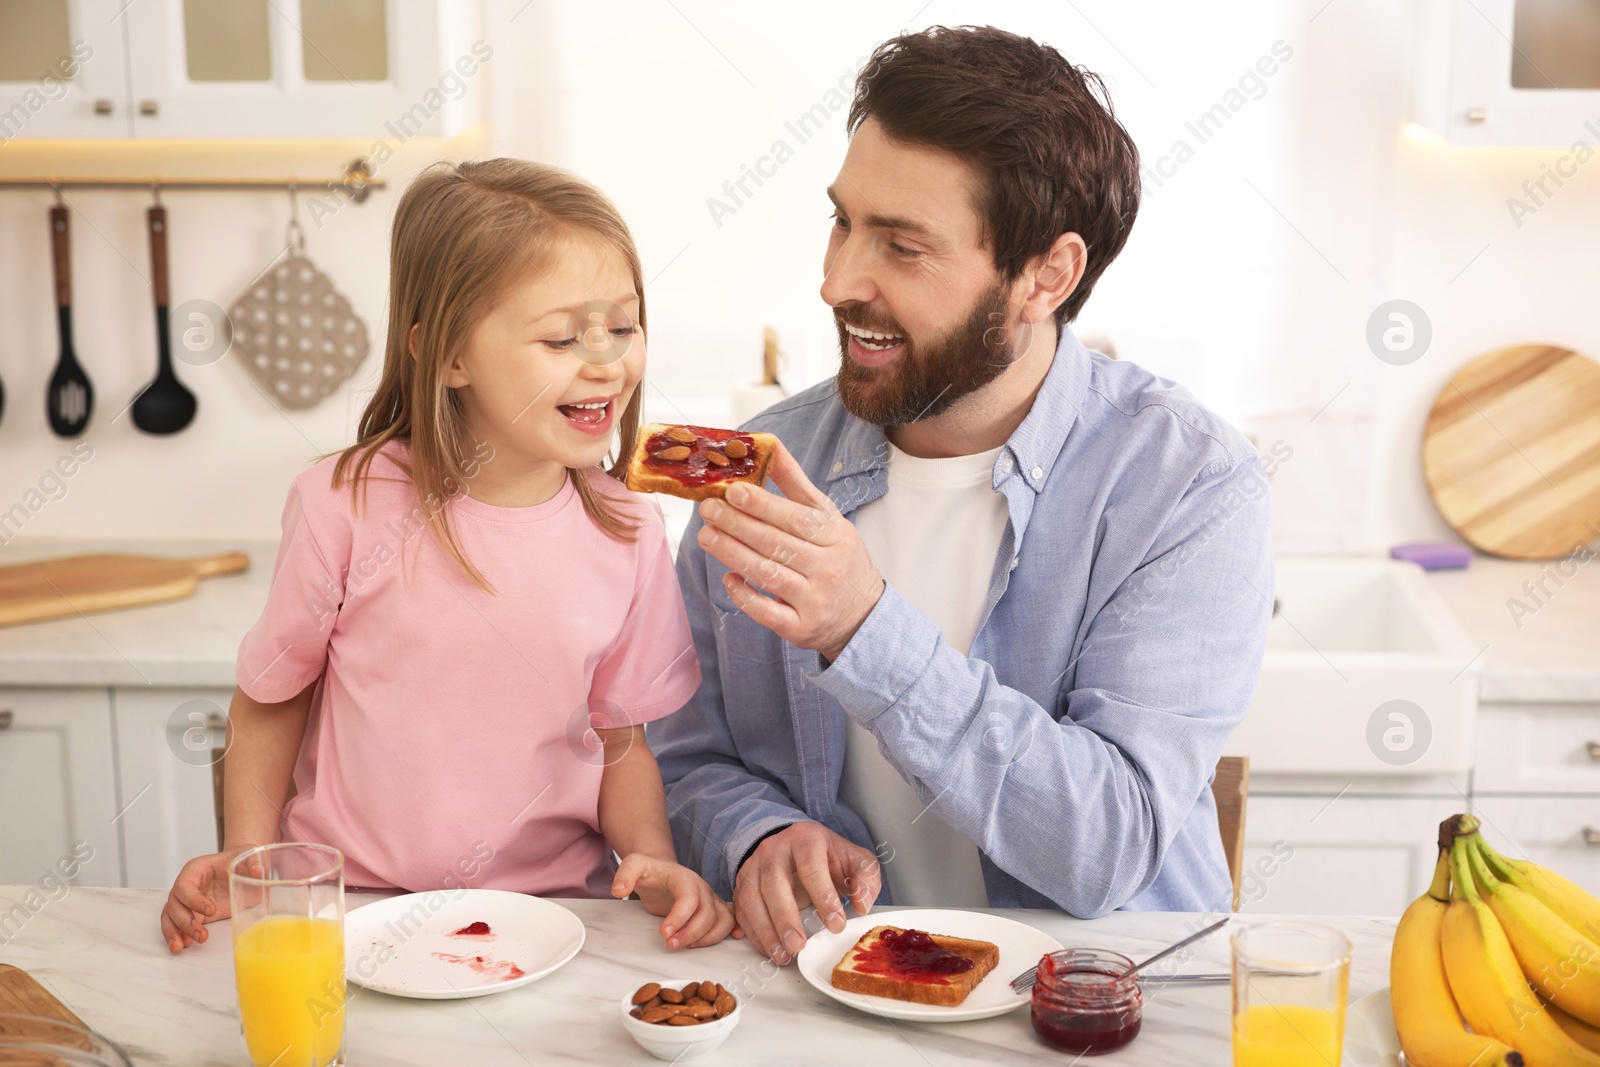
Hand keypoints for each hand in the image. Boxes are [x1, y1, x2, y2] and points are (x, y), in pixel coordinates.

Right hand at [161, 845, 253, 952]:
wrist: (241, 867)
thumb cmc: (240, 859)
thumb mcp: (249, 854)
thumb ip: (254, 862)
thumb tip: (258, 871)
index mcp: (196, 869)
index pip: (184, 885)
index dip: (194, 900)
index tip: (212, 911)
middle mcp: (186, 884)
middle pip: (174, 904)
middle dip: (184, 922)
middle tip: (201, 935)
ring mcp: (186, 900)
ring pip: (170, 916)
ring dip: (175, 932)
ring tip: (183, 946)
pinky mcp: (192, 913)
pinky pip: (176, 924)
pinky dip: (176, 935)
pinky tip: (182, 945)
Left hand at [612, 854, 737, 948]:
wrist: (662, 870)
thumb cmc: (650, 871)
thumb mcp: (633, 865)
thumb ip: (625, 874)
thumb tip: (619, 890)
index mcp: (684, 878)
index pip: (689, 898)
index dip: (680, 917)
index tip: (664, 933)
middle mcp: (702, 888)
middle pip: (707, 913)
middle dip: (691, 933)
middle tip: (670, 945)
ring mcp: (710, 898)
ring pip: (722, 920)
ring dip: (708, 937)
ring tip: (687, 946)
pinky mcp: (713, 909)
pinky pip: (730, 920)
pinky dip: (733, 929)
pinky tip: (732, 938)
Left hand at [697, 440, 883, 662]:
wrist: (863, 617)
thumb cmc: (838, 558)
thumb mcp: (827, 519)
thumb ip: (795, 485)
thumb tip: (768, 446)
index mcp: (835, 536)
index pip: (795, 518)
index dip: (763, 504)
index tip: (733, 489)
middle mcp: (828, 568)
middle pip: (777, 544)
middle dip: (738, 525)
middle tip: (708, 509)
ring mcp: (815, 600)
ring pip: (769, 574)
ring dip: (733, 554)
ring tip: (706, 536)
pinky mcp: (801, 628)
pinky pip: (768, 612)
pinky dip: (745, 596)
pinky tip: (728, 579)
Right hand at [734, 822, 880, 964]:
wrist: (796, 845)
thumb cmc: (827, 857)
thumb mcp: (854, 860)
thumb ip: (866, 878)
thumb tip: (862, 906)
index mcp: (805, 838)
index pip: (811, 866)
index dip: (823, 896)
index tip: (836, 924)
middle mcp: (774, 849)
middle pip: (774, 883)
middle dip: (785, 918)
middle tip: (799, 946)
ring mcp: (754, 866)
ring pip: (752, 899)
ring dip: (765, 931)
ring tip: (783, 955)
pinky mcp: (742, 884)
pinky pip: (741, 911)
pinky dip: (753, 933)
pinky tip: (768, 949)